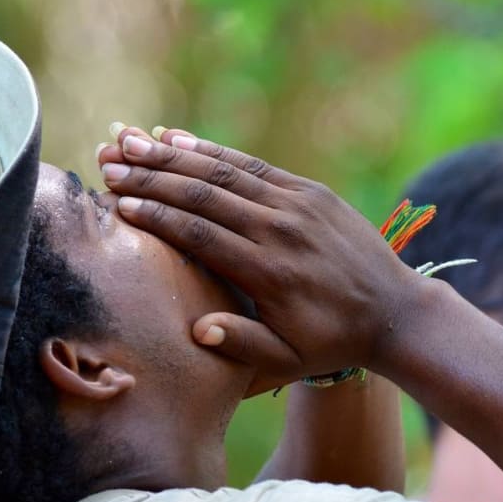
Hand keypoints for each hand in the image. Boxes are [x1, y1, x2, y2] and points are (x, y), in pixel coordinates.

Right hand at [98, 126, 421, 390]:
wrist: (394, 312)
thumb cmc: (332, 342)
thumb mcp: (290, 363)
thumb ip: (244, 346)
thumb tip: (198, 329)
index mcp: (270, 273)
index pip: (201, 235)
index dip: (157, 216)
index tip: (119, 202)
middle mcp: (280, 231)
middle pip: (204, 196)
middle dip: (151, 177)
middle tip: (108, 164)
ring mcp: (297, 205)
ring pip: (225, 173)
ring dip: (173, 155)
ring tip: (130, 142)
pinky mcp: (309, 191)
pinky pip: (253, 166)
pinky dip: (212, 151)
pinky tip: (177, 138)